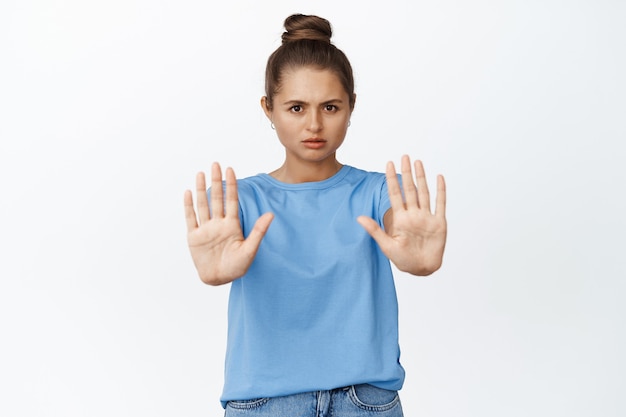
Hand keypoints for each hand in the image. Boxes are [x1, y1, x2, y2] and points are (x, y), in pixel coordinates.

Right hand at [184, 163, 273, 284]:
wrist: (219, 279)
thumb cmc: (237, 267)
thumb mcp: (250, 249)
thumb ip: (258, 231)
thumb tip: (271, 214)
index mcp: (232, 225)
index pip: (232, 200)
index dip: (231, 185)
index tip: (231, 169)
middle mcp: (218, 224)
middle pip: (217, 198)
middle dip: (216, 181)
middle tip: (216, 164)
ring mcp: (205, 229)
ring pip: (203, 205)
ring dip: (202, 189)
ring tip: (201, 173)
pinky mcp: (194, 237)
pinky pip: (190, 218)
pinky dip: (188, 206)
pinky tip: (188, 192)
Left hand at [357, 155, 446, 275]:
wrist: (421, 269)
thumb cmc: (403, 259)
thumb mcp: (386, 245)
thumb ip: (375, 230)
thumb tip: (359, 218)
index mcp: (400, 218)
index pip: (395, 194)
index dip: (391, 179)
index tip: (388, 164)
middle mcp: (413, 214)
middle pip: (409, 189)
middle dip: (406, 173)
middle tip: (404, 156)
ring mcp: (426, 217)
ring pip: (424, 193)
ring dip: (422, 178)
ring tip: (418, 162)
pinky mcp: (439, 223)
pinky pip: (440, 204)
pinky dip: (441, 191)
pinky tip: (439, 178)